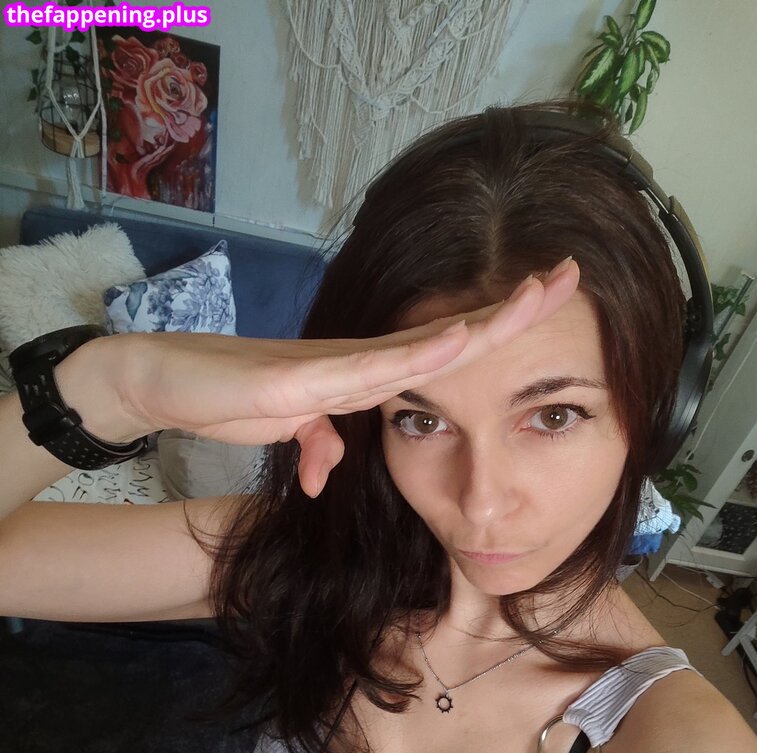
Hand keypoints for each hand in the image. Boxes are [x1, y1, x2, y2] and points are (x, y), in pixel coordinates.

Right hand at [116, 259, 579, 496]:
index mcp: (372, 371)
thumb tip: (328, 466)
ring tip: (545, 289)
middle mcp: (368, 357)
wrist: (175, 385)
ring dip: (490, 317)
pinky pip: (376, 367)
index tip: (548, 305)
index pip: (450, 346)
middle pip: (457, 329)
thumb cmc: (233, 400)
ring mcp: (343, 362)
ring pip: (430, 337)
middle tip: (573, 273)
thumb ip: (318, 444)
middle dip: (518, 304)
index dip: (500, 326)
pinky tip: (462, 337)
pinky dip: (422, 354)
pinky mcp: (309, 377)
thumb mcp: (290, 434)